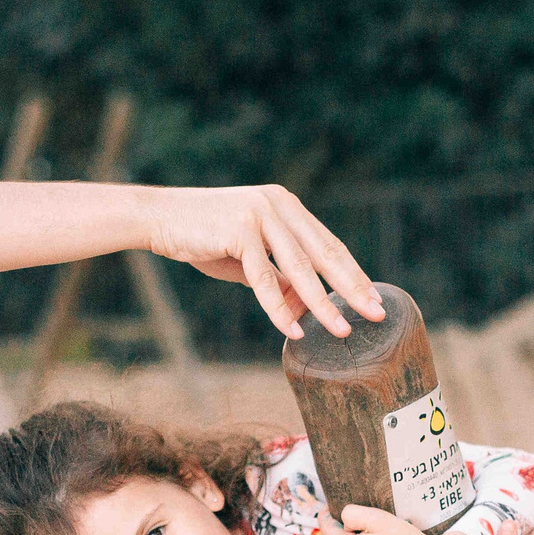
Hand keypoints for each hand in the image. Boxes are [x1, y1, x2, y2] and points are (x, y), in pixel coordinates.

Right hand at [144, 184, 384, 340]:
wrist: (157, 218)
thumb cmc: (201, 238)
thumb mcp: (246, 260)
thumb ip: (277, 278)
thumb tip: (305, 310)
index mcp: (286, 206)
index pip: (328, 244)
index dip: (352, 273)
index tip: (372, 299)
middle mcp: (278, 204)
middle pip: (325, 253)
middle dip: (353, 287)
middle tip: (376, 314)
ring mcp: (260, 214)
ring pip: (299, 267)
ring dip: (323, 303)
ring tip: (341, 329)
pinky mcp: (239, 229)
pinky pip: (264, 277)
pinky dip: (279, 307)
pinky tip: (294, 329)